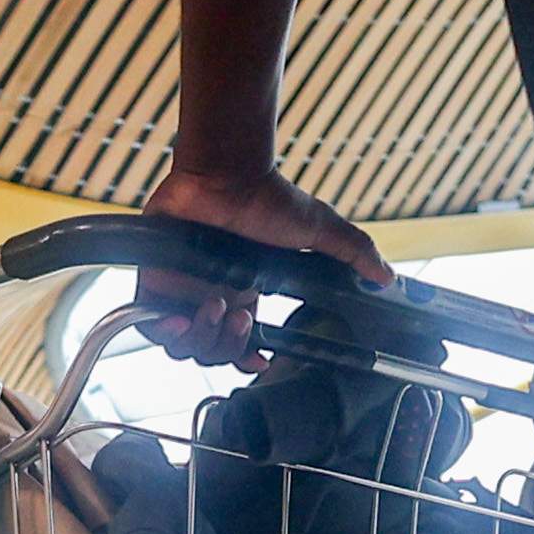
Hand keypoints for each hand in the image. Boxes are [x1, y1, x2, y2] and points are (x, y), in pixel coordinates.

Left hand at [135, 155, 388, 365]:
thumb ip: (352, 253)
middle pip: (210, 353)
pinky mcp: (154, 278)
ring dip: (201, 338)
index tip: (260, 362)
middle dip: (226, 348)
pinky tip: (180, 318)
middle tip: (240, 317)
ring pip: (181, 346)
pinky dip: (162, 330)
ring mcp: (182, 290)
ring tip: (214, 306)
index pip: (240, 346)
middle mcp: (213, 295)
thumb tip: (386, 275)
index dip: (245, 360)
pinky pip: (148, 324)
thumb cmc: (268, 196)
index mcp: (245, 293)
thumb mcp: (319, 230)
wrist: (228, 171)